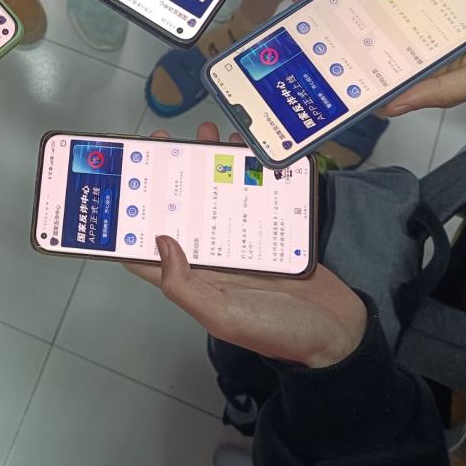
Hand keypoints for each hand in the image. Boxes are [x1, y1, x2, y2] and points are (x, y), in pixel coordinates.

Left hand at [125, 121, 366, 367]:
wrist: (340, 333)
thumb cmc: (280, 332)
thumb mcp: (223, 316)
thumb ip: (184, 286)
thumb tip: (159, 242)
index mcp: (193, 278)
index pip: (147, 249)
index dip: (131, 219)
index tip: (125, 181)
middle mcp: (210, 257)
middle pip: (180, 210)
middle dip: (170, 176)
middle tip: (167, 140)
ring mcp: (239, 241)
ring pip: (215, 194)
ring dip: (208, 164)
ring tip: (207, 133)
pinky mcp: (269, 229)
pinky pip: (252, 193)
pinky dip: (247, 169)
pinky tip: (245, 146)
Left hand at [290, 0, 465, 114]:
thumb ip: (443, 90)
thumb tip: (392, 107)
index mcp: (434, 76)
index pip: (383, 83)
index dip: (350, 81)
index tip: (315, 73)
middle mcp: (422, 49)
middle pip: (370, 45)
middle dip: (335, 36)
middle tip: (300, 26)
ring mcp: (422, 18)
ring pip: (375, 13)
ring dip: (344, 5)